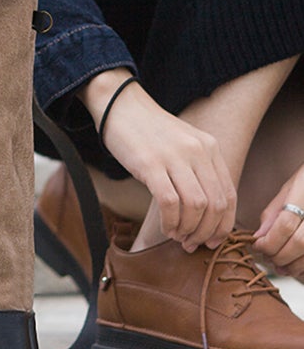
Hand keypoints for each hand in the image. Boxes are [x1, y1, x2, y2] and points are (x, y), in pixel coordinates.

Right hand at [80, 69, 236, 251]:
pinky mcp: (150, 164)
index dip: (223, 224)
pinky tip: (165, 227)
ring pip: (195, 207)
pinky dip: (170, 222)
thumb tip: (206, 213)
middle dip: (206, 232)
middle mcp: (197, 151)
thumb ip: (198, 170)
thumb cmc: (149, 131)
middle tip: (192, 243)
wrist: (120, 105)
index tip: (212, 240)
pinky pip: (169, 203)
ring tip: (177, 235)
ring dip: (188, 229)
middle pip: (215, 205)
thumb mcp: (183, 144)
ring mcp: (174, 157)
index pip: (229, 195)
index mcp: (209, 147)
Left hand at [254, 166, 303, 280]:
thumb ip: (273, 213)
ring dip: (294, 266)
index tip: (257, 246)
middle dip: (280, 255)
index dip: (269, 241)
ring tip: (281, 267)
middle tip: (268, 258)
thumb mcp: (288, 189)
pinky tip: (297, 267)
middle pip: (299, 243)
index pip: (285, 225)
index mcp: (303, 196)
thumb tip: (259, 237)